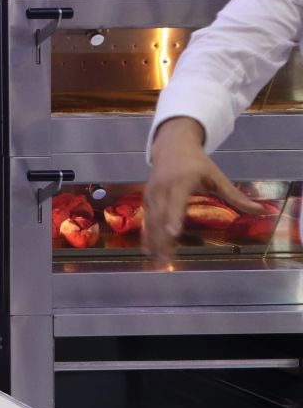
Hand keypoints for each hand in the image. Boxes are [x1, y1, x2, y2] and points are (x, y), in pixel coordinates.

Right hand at [144, 118, 261, 264]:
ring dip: (154, 241)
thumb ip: (237, 197)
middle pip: (161, 217)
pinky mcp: (147, 199)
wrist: (171, 147)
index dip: (173, 218)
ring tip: (159, 261)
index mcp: (181, 181)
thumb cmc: (198, 164)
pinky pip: (147, 219)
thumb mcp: (218, 177)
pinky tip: (150, 250)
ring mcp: (151, 194)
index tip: (173, 234)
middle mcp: (162, 188)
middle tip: (167, 260)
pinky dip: (148, 235)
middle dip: (163, 239)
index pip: (176, 202)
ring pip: (151, 221)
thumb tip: (261, 211)